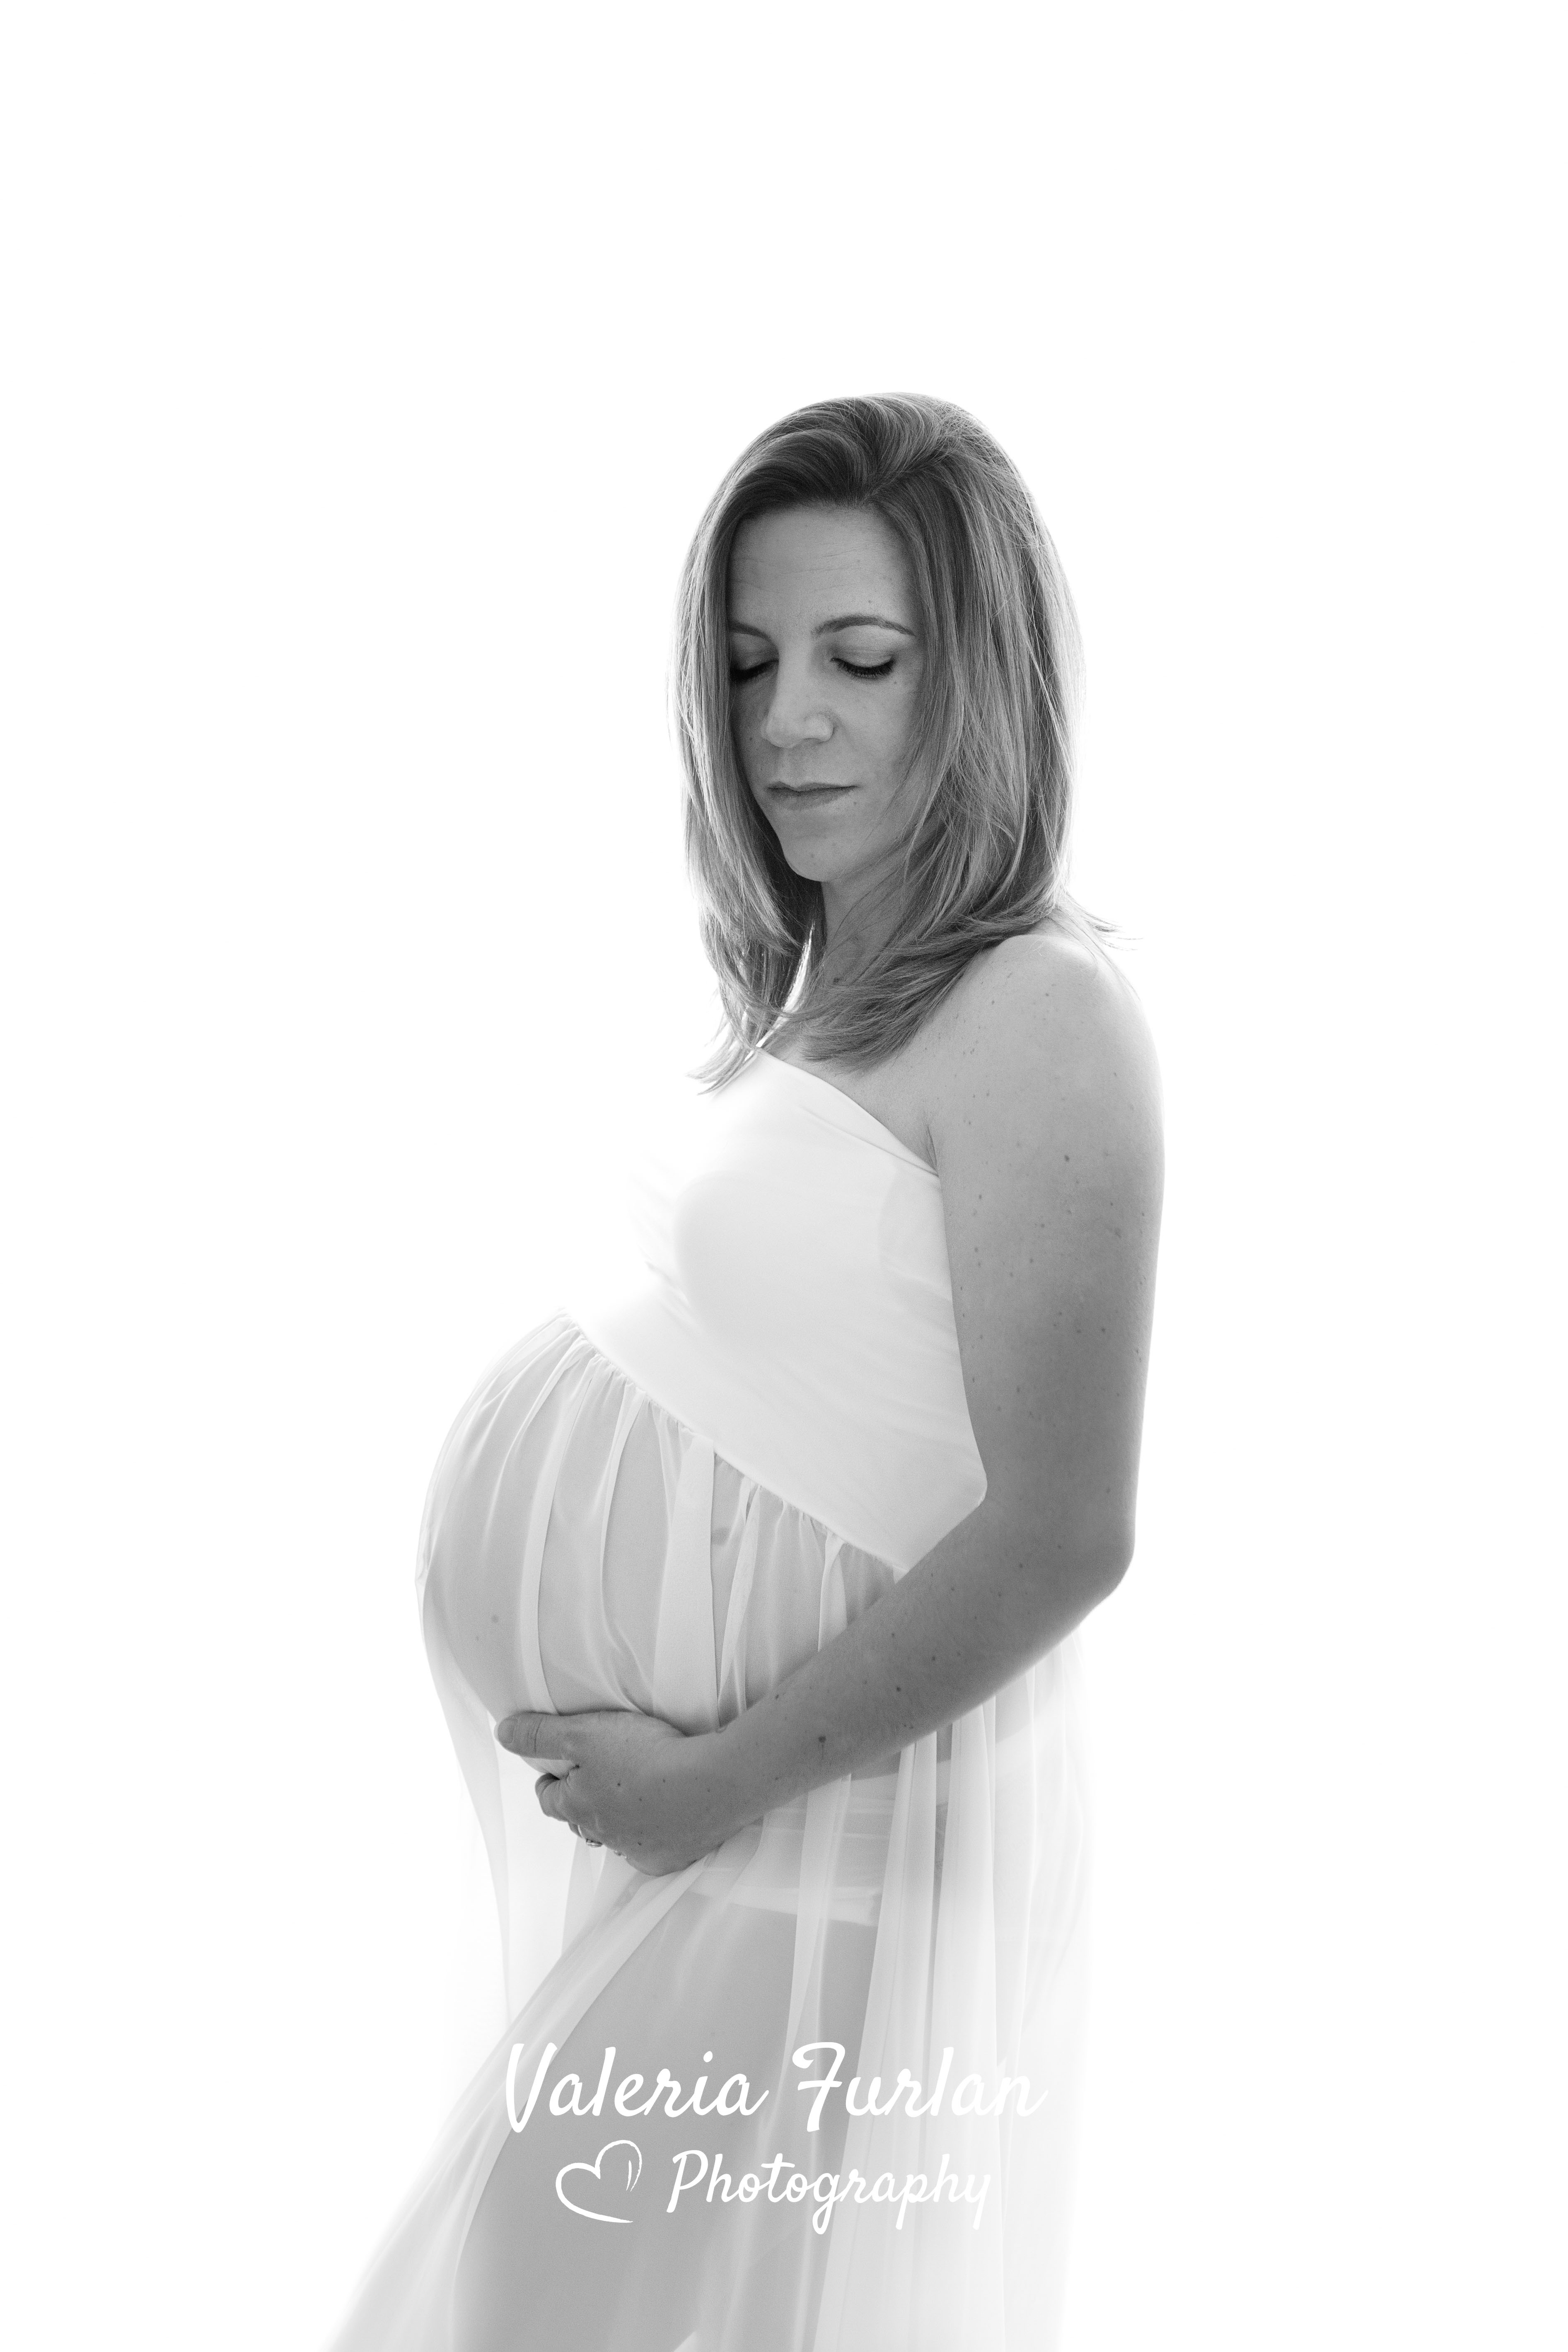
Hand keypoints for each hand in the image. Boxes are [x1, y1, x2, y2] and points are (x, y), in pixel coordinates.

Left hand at [494, 1708, 730, 1876]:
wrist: (711, 1784)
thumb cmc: (646, 1757)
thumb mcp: (583, 1733)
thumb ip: (540, 1733)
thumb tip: (502, 1732)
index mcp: (577, 1807)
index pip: (549, 1799)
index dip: (549, 1782)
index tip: (552, 1772)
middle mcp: (604, 1835)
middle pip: (582, 1820)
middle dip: (582, 1802)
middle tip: (592, 1781)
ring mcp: (638, 1851)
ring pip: (617, 1836)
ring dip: (618, 1820)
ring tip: (629, 1797)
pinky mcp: (669, 1858)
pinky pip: (652, 1850)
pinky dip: (652, 1836)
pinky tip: (663, 1819)